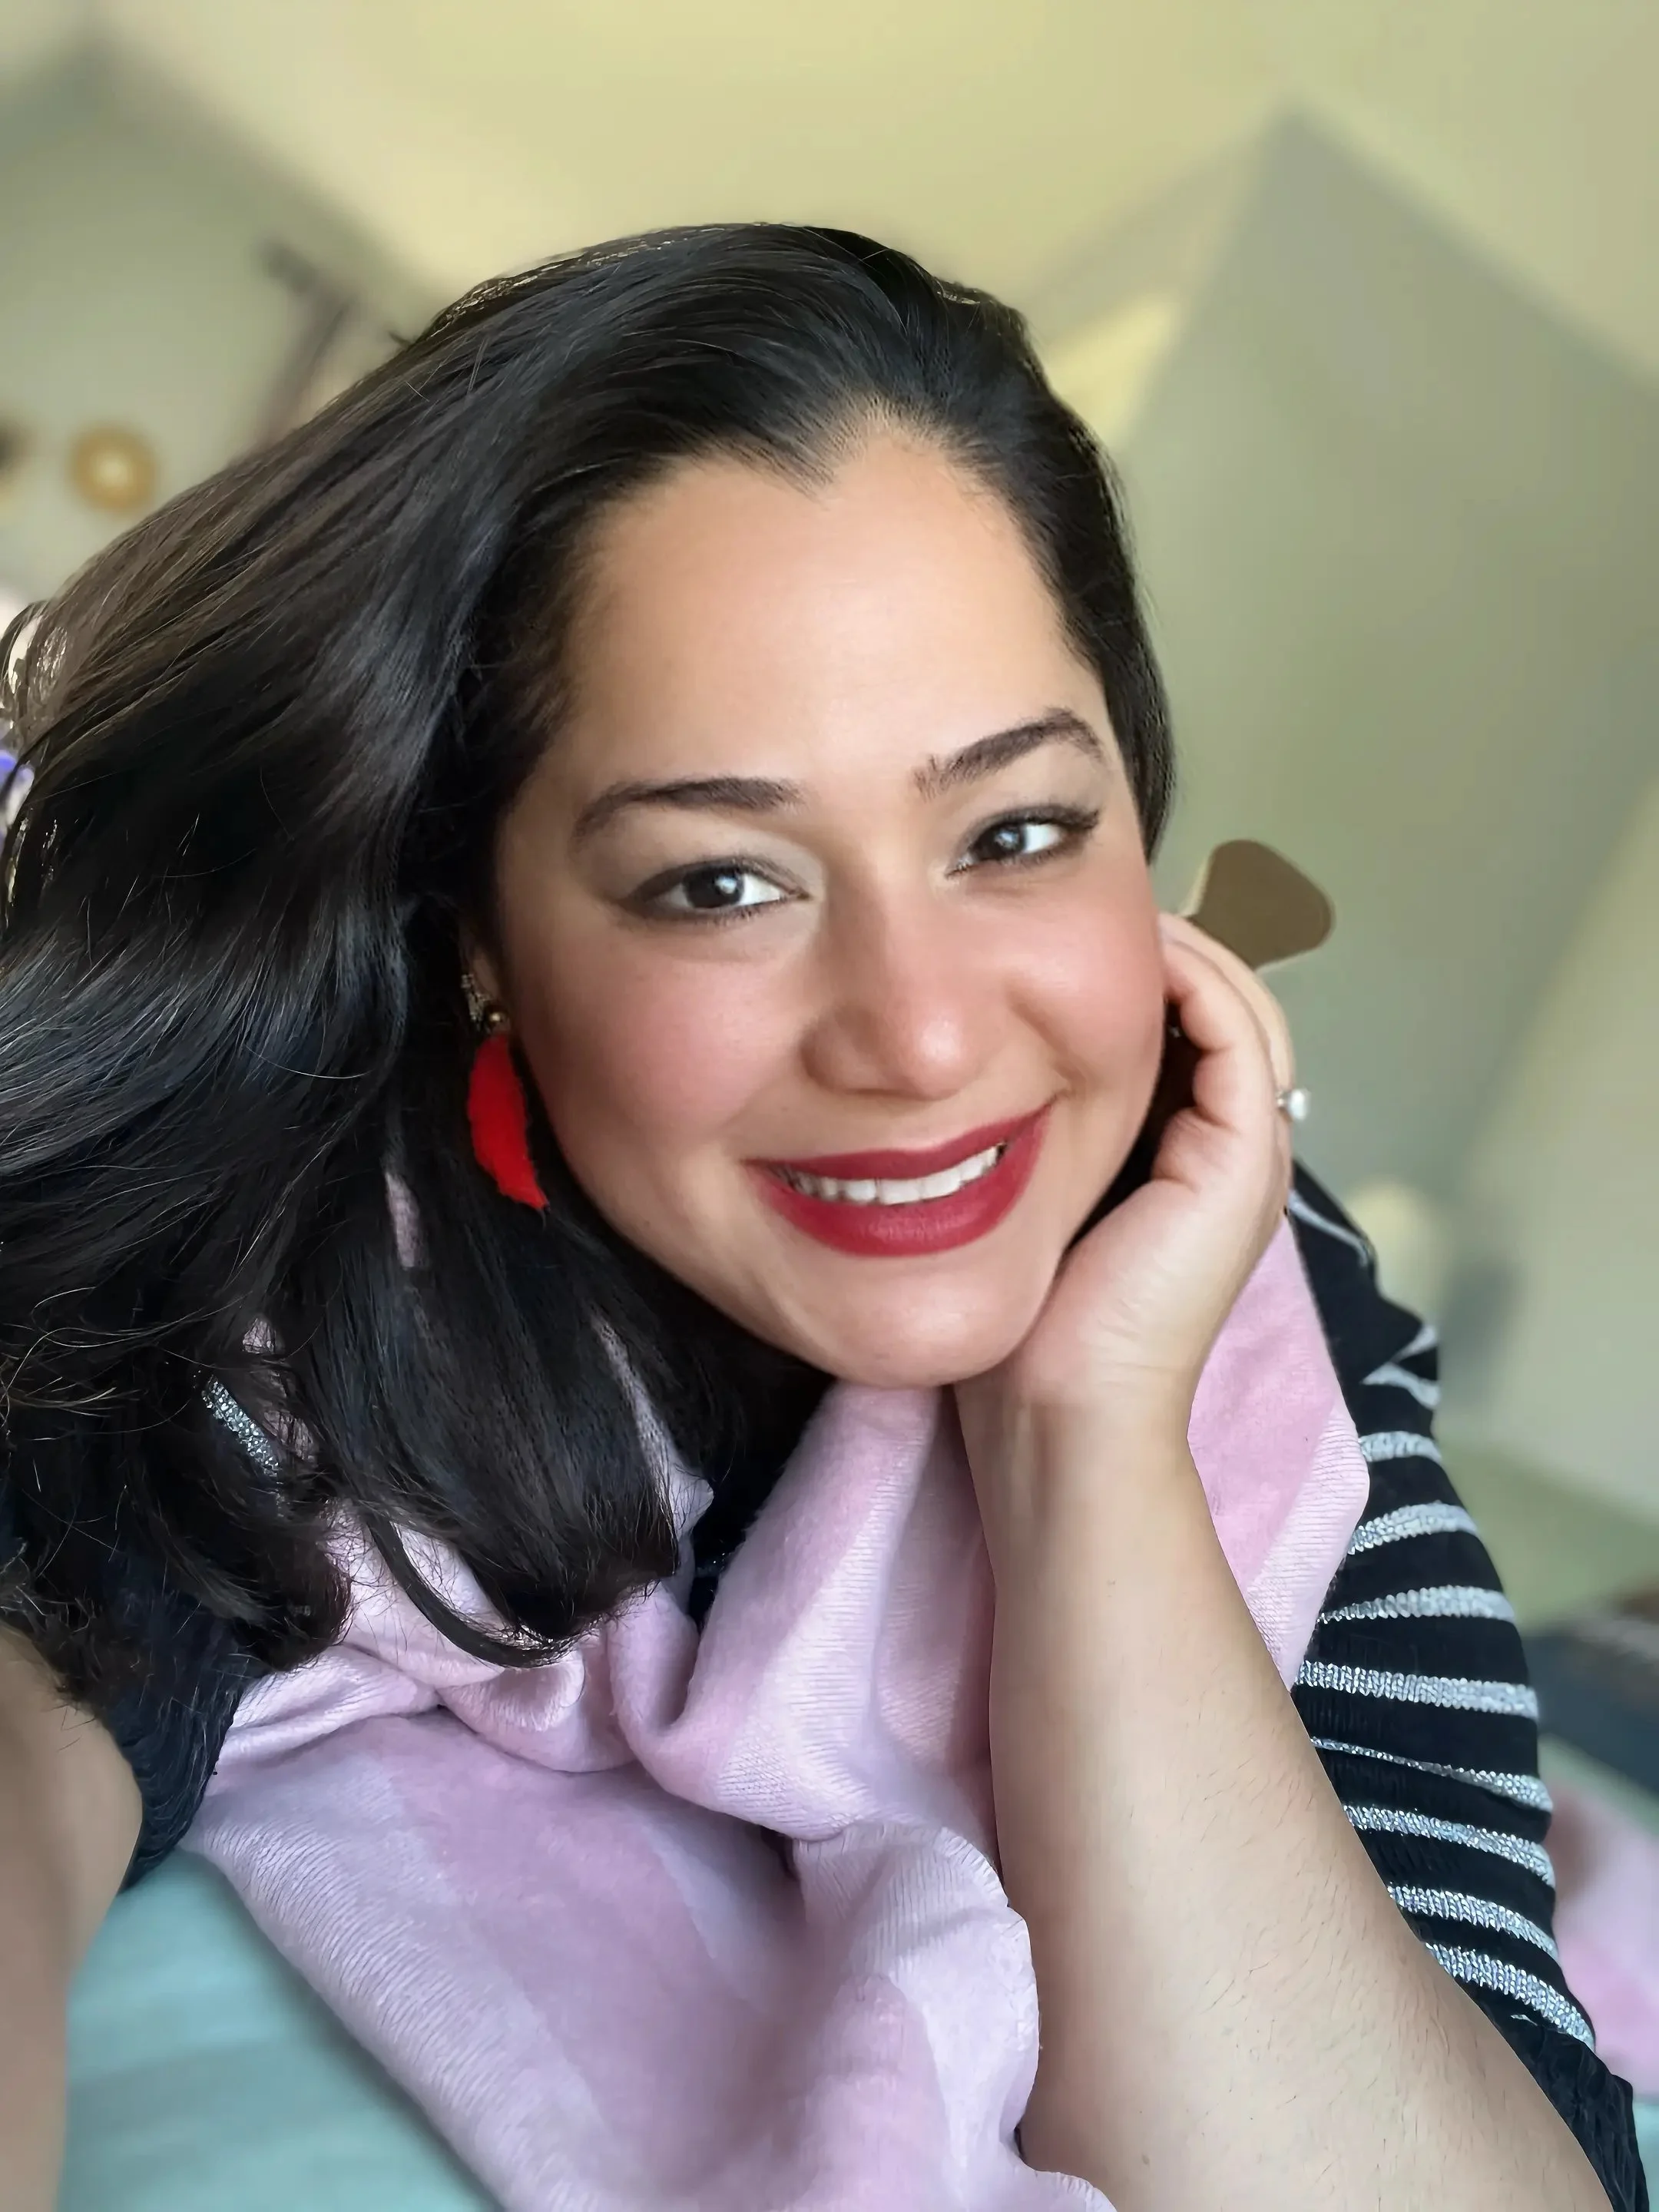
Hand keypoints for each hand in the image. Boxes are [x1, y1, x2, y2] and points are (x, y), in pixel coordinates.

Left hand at [954, 913, 1295, 1518]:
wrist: (1059, 1416)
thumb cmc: (1027, 1332)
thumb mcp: (1027, 1204)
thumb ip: (1030, 1139)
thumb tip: (962, 1073)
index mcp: (1196, 1162)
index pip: (1195, 1033)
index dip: (1145, 972)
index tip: (1063, 927)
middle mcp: (1236, 1151)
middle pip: (1228, 1009)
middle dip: (1169, 943)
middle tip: (1093, 894)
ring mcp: (1250, 1154)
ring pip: (1239, 1006)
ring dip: (1180, 945)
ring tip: (1109, 904)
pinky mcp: (1241, 1158)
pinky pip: (1233, 1032)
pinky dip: (1189, 977)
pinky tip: (1126, 950)